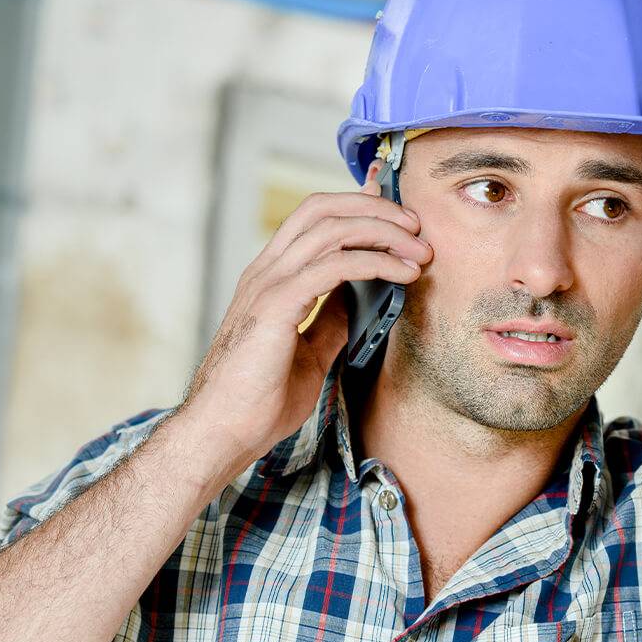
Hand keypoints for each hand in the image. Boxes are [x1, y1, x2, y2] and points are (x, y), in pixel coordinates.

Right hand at [180, 159, 431, 460]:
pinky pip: (335, 266)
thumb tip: (360, 298)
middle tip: (416, 227)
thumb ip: (330, 321)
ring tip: (418, 250)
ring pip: (331, 229)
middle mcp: (266, 272)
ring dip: (383, 232)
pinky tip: (402, 274)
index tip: (399, 218)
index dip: (357, 208)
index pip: (313, 219)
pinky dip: (375, 262)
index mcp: (269, 278)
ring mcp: (268, 285)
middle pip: (322, 209)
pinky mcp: (276, 306)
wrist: (223, 433)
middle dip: (375, 208)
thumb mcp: (309, 353)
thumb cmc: (257, 402)